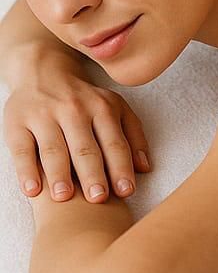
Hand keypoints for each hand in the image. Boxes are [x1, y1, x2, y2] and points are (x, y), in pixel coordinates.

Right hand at [3, 48, 150, 202]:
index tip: (126, 191)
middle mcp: (74, 110)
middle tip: (98, 198)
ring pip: (54, 149)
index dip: (121, 167)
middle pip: (85, 148)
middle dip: (93, 174)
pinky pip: (22, 150)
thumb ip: (133, 134)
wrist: (44, 74)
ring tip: (65, 197)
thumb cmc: (85, 100)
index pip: (114, 142)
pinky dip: (27, 171)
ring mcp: (45, 116)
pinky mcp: (18, 125)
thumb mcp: (115, 108)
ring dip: (60, 174)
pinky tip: (33, 190)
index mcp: (102, 107)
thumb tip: (145, 168)